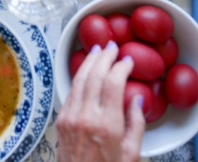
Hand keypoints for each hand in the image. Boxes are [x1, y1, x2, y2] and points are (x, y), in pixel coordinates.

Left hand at [56, 42, 144, 161]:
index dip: (121, 67)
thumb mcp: (132, 154)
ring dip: (89, 62)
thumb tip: (137, 99)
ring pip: (79, 80)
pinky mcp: (61, 120)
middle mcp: (86, 118)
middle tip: (112, 47)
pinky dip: (79, 77)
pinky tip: (86, 71)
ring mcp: (71, 118)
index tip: (128, 61)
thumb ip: (136, 124)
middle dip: (104, 57)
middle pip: (94, 76)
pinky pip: (71, 91)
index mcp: (108, 126)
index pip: (113, 84)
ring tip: (98, 51)